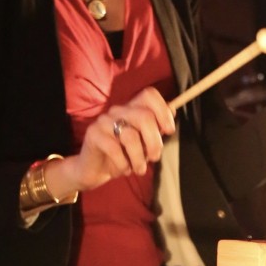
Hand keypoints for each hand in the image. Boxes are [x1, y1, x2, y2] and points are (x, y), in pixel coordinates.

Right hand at [46, 86, 175, 197]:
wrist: (94, 169)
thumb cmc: (123, 155)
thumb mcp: (143, 143)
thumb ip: (155, 129)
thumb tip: (172, 114)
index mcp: (132, 108)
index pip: (149, 95)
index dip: (163, 111)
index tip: (168, 131)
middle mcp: (118, 110)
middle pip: (144, 116)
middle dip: (154, 142)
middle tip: (154, 158)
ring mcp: (104, 121)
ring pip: (130, 136)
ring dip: (139, 158)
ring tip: (139, 169)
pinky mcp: (93, 134)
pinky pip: (114, 149)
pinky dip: (123, 164)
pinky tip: (123, 170)